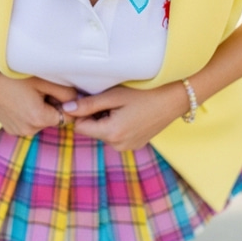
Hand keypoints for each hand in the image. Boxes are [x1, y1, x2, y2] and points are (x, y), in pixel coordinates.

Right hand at [0, 74, 78, 136]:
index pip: (67, 117)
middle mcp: (29, 130)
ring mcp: (18, 131)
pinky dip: (29, 113)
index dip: (66, 103)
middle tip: (40, 88)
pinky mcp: (10, 129)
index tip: (57, 90)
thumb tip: (78, 101)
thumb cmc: (14, 75)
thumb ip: (66, 92)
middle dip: (52, 106)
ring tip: (28, 93)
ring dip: (40, 109)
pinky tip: (20, 99)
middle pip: (53, 120)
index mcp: (39, 118)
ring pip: (41, 121)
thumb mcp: (44, 80)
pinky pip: (28, 123)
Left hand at [62, 83, 189, 151]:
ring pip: (104, 133)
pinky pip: (117, 136)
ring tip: (123, 106)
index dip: (82, 112)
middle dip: (96, 116)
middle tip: (112, 100)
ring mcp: (128, 147)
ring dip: (107, 120)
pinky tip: (131, 113)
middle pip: (92, 130)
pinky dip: (118, 125)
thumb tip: (66, 109)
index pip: (80, 127)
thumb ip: (89, 104)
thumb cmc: (144, 93)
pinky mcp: (136, 145)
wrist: (175, 99)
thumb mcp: (114, 95)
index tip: (94, 98)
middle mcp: (118, 146)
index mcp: (111, 134)